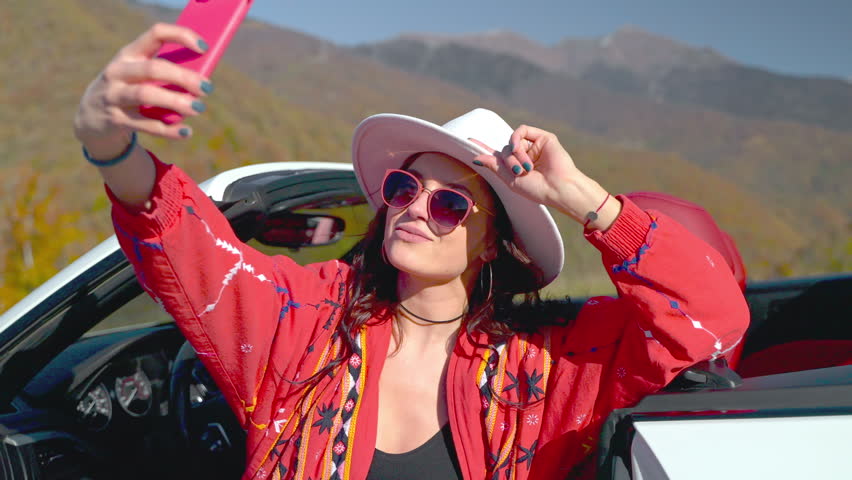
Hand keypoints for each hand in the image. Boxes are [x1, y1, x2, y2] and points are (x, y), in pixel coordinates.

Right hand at [73, 23, 211, 156]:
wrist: (91, 115)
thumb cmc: (130, 88)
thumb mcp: (139, 74)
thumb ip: (165, 74)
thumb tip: (201, 80)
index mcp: (129, 53)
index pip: (156, 34)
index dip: (181, 36)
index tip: (204, 47)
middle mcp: (118, 71)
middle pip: (153, 69)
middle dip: (183, 77)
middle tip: (207, 88)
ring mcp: (114, 95)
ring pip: (145, 95)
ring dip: (175, 102)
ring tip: (198, 108)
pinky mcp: (115, 119)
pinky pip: (145, 125)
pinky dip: (168, 130)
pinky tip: (186, 132)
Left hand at [470, 125, 618, 228]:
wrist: (558, 188)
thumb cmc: (537, 189)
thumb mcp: (510, 180)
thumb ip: (494, 166)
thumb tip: (476, 158)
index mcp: (518, 166)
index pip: (498, 156)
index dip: (485, 151)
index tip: (469, 143)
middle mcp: (525, 155)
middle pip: (504, 150)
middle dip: (507, 162)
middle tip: (518, 172)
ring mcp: (534, 146)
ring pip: (512, 142)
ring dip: (514, 155)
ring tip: (525, 167)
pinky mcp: (543, 138)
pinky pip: (522, 130)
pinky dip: (517, 140)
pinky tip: (520, 150)